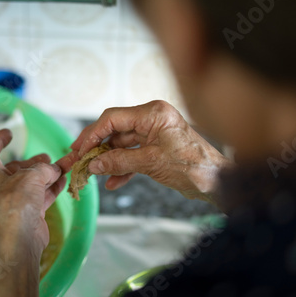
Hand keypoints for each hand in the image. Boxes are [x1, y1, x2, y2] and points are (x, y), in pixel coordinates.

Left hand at [0, 129, 65, 253]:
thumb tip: (53, 169)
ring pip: (32, 181)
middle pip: (17, 167)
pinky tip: (65, 180)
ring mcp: (13, 200)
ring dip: (48, 174)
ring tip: (65, 166)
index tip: (9, 133)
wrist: (18, 239)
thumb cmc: (15, 203)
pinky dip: (52, 187)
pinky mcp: (27, 212)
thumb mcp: (30, 176)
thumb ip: (43, 168)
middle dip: (35, 162)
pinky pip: (41, 194)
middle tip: (49, 157)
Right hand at [61, 101, 229, 202]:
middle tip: (78, 159)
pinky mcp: (157, 148)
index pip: (113, 118)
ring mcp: (154, 133)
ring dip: (108, 160)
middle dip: (97, 147)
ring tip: (91, 174)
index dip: (93, 134)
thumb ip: (119, 162)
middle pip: (115, 130)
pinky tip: (112, 182)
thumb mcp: (151, 163)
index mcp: (153, 113)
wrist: (217, 182)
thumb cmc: (192, 166)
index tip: (79, 149)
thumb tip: (93, 165)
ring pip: (122, 145)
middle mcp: (152, 119)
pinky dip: (123, 168)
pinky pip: (133, 155)